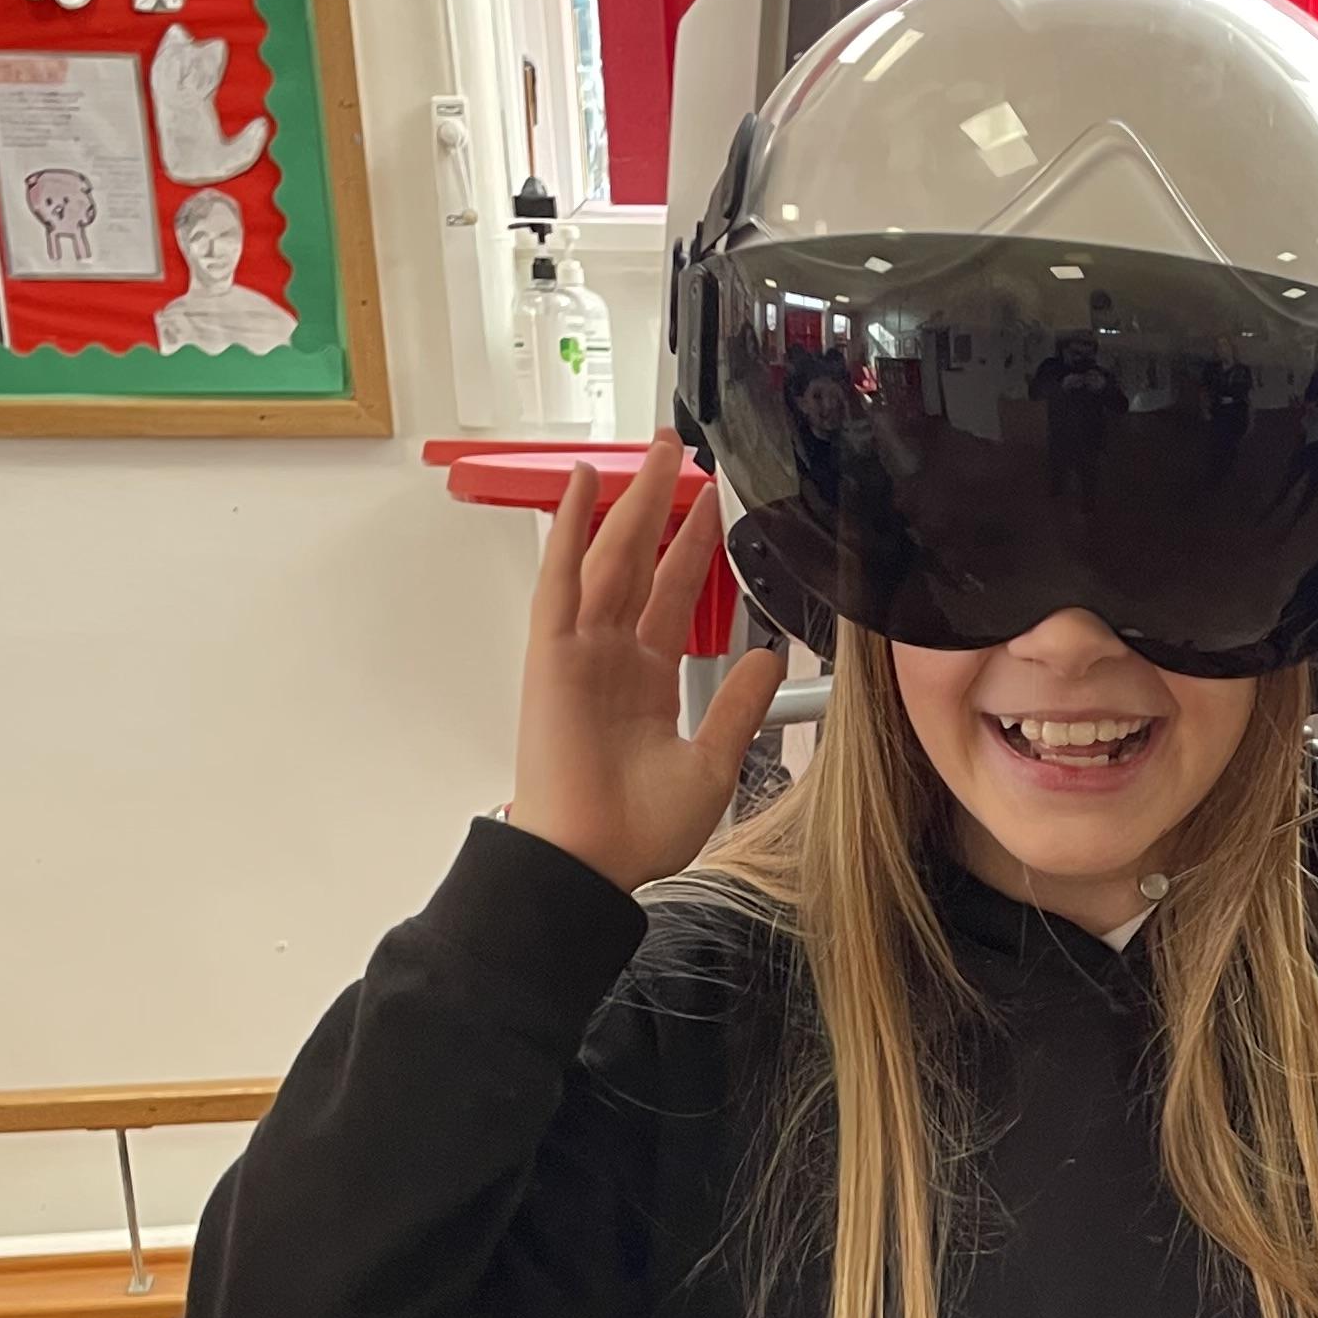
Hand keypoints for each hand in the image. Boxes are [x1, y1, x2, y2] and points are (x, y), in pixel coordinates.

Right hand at [508, 435, 779, 892]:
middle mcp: (613, 658)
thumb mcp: (714, 762)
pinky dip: (567, 532)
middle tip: (681, 455)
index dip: (695, 549)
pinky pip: (560, 582)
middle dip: (663, 507)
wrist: (594, 862)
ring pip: (609, 558)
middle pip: (641, 563)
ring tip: (654, 455)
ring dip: (630, 504)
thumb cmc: (637, 830)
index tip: (714, 508)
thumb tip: (766, 657)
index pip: (675, 596)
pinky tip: (583, 488)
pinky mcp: (551, 656)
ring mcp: (580, 652)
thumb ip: (739, 706)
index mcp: (648, 682)